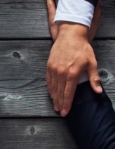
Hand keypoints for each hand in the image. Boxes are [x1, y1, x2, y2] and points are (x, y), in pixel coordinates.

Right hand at [46, 0, 102, 115]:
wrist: (70, 36)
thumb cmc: (82, 49)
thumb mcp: (92, 63)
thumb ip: (94, 78)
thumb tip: (98, 91)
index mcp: (72, 73)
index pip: (68, 93)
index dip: (67, 104)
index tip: (66, 112)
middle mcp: (61, 73)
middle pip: (59, 92)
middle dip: (60, 103)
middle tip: (60, 111)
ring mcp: (54, 69)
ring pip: (53, 87)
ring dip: (54, 97)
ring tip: (56, 105)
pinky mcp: (49, 66)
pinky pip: (49, 80)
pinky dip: (50, 88)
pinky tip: (52, 93)